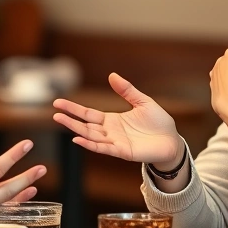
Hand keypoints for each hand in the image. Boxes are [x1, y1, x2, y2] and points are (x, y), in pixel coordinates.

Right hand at [52, 73, 183, 168]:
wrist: (172, 141)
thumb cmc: (159, 123)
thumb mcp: (142, 102)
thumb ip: (126, 90)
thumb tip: (111, 75)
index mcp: (112, 120)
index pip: (88, 114)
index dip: (74, 108)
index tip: (58, 103)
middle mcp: (110, 132)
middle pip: (85, 125)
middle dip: (70, 118)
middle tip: (54, 112)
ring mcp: (115, 143)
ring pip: (91, 136)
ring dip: (76, 130)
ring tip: (61, 120)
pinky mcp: (123, 152)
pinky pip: (103, 148)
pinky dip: (90, 144)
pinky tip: (78, 139)